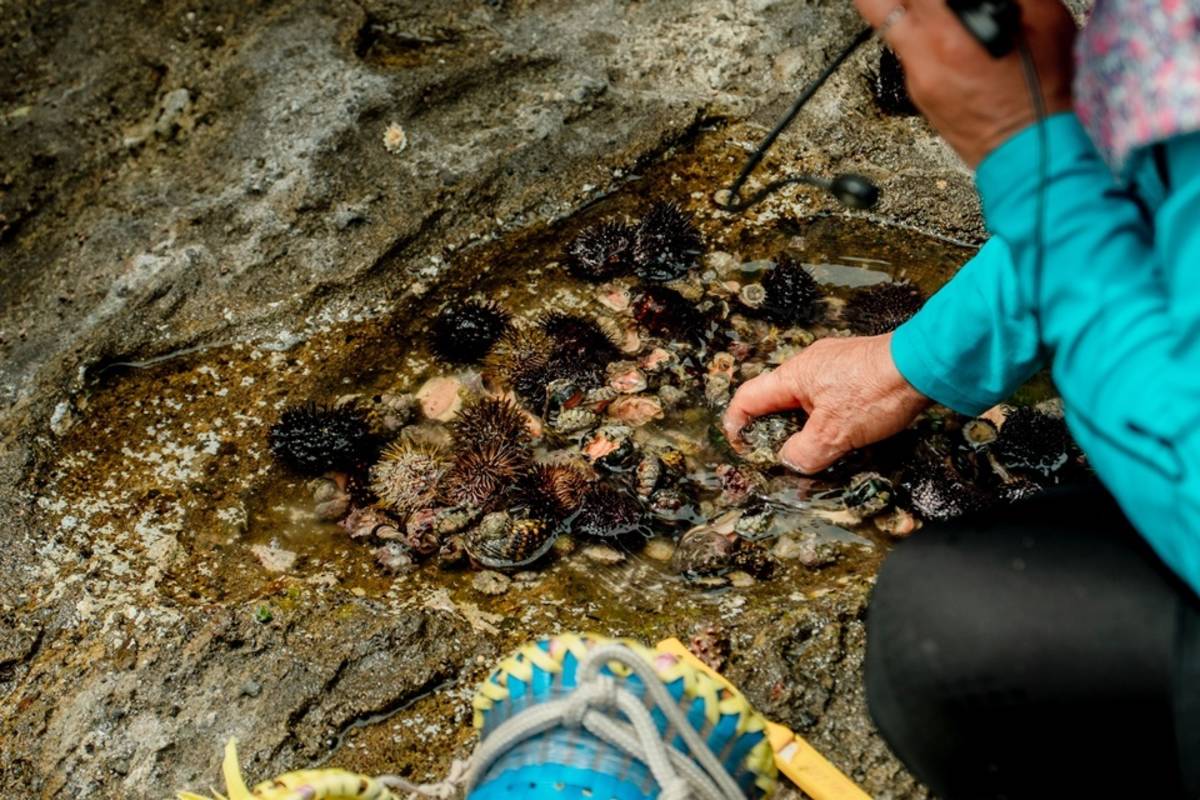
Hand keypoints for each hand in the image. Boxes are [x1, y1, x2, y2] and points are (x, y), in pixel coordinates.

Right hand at [722, 334, 930, 472]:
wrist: (925, 365)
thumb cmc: (876, 392)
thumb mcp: (834, 434)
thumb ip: (804, 453)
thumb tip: (790, 463)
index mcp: (793, 376)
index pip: (748, 398)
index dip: (737, 424)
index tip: (741, 448)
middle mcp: (809, 364)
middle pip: (777, 400)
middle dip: (777, 430)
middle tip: (785, 456)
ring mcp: (834, 363)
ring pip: (807, 400)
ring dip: (807, 425)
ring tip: (820, 449)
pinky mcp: (857, 368)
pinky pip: (830, 395)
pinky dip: (829, 417)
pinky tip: (847, 432)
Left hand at [856, 0, 1075, 166]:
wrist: (1024, 144)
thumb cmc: (1040, 87)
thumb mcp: (1043, 17)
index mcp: (951, 28)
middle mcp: (924, 51)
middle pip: (877, 3)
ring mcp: (916, 74)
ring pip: (885, 25)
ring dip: (897, 8)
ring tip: (918, 6)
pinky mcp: (917, 91)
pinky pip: (905, 52)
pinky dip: (918, 36)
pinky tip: (938, 35)